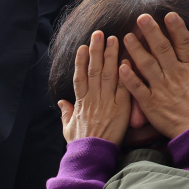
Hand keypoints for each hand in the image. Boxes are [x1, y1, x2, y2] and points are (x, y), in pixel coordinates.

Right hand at [59, 31, 129, 145]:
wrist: (91, 155)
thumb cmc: (80, 144)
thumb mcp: (68, 128)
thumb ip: (66, 113)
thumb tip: (61, 103)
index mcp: (80, 102)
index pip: (80, 76)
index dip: (81, 60)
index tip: (83, 46)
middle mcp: (93, 98)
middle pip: (94, 70)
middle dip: (96, 50)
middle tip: (99, 34)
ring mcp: (107, 102)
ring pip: (108, 74)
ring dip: (110, 55)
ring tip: (113, 39)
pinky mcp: (120, 108)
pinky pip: (123, 88)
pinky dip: (126, 74)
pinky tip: (127, 60)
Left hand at [118, 12, 188, 138]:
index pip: (184, 43)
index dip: (177, 28)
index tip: (169, 15)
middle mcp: (176, 74)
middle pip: (162, 49)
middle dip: (151, 32)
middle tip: (141, 18)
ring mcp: (162, 88)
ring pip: (146, 65)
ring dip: (136, 50)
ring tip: (127, 37)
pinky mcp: (150, 103)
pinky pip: (137, 88)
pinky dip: (129, 77)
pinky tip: (120, 66)